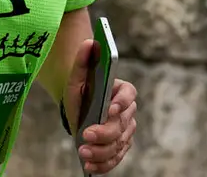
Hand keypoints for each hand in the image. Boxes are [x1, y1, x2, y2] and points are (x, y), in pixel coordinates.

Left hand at [64, 39, 137, 173]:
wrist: (80, 106)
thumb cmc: (81, 89)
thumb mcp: (77, 75)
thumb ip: (83, 59)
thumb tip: (89, 43)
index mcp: (122, 90)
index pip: (129, 95)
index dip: (122, 102)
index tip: (110, 109)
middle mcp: (128, 112)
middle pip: (122, 125)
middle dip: (105, 132)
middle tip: (86, 135)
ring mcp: (125, 130)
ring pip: (119, 143)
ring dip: (102, 151)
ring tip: (83, 153)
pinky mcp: (119, 146)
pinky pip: (116, 157)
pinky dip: (104, 164)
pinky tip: (90, 166)